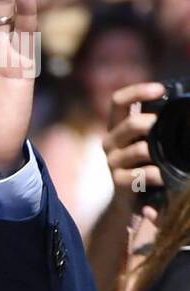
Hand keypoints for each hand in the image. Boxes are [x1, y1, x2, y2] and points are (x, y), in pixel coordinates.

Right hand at [103, 80, 165, 218]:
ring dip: (159, 152)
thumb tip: (181, 105)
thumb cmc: (147, 165)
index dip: (137, 91)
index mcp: (117, 127)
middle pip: (130, 123)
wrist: (132, 202)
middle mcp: (110, 142)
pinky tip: (165, 177)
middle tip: (170, 126)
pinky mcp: (119, 182)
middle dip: (153, 123)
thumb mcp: (150, 142)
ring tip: (172, 157)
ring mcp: (113, 162)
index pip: (118, 102)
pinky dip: (158, 175)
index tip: (160, 89)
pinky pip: (143, 174)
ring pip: (139, 149)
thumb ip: (157, 127)